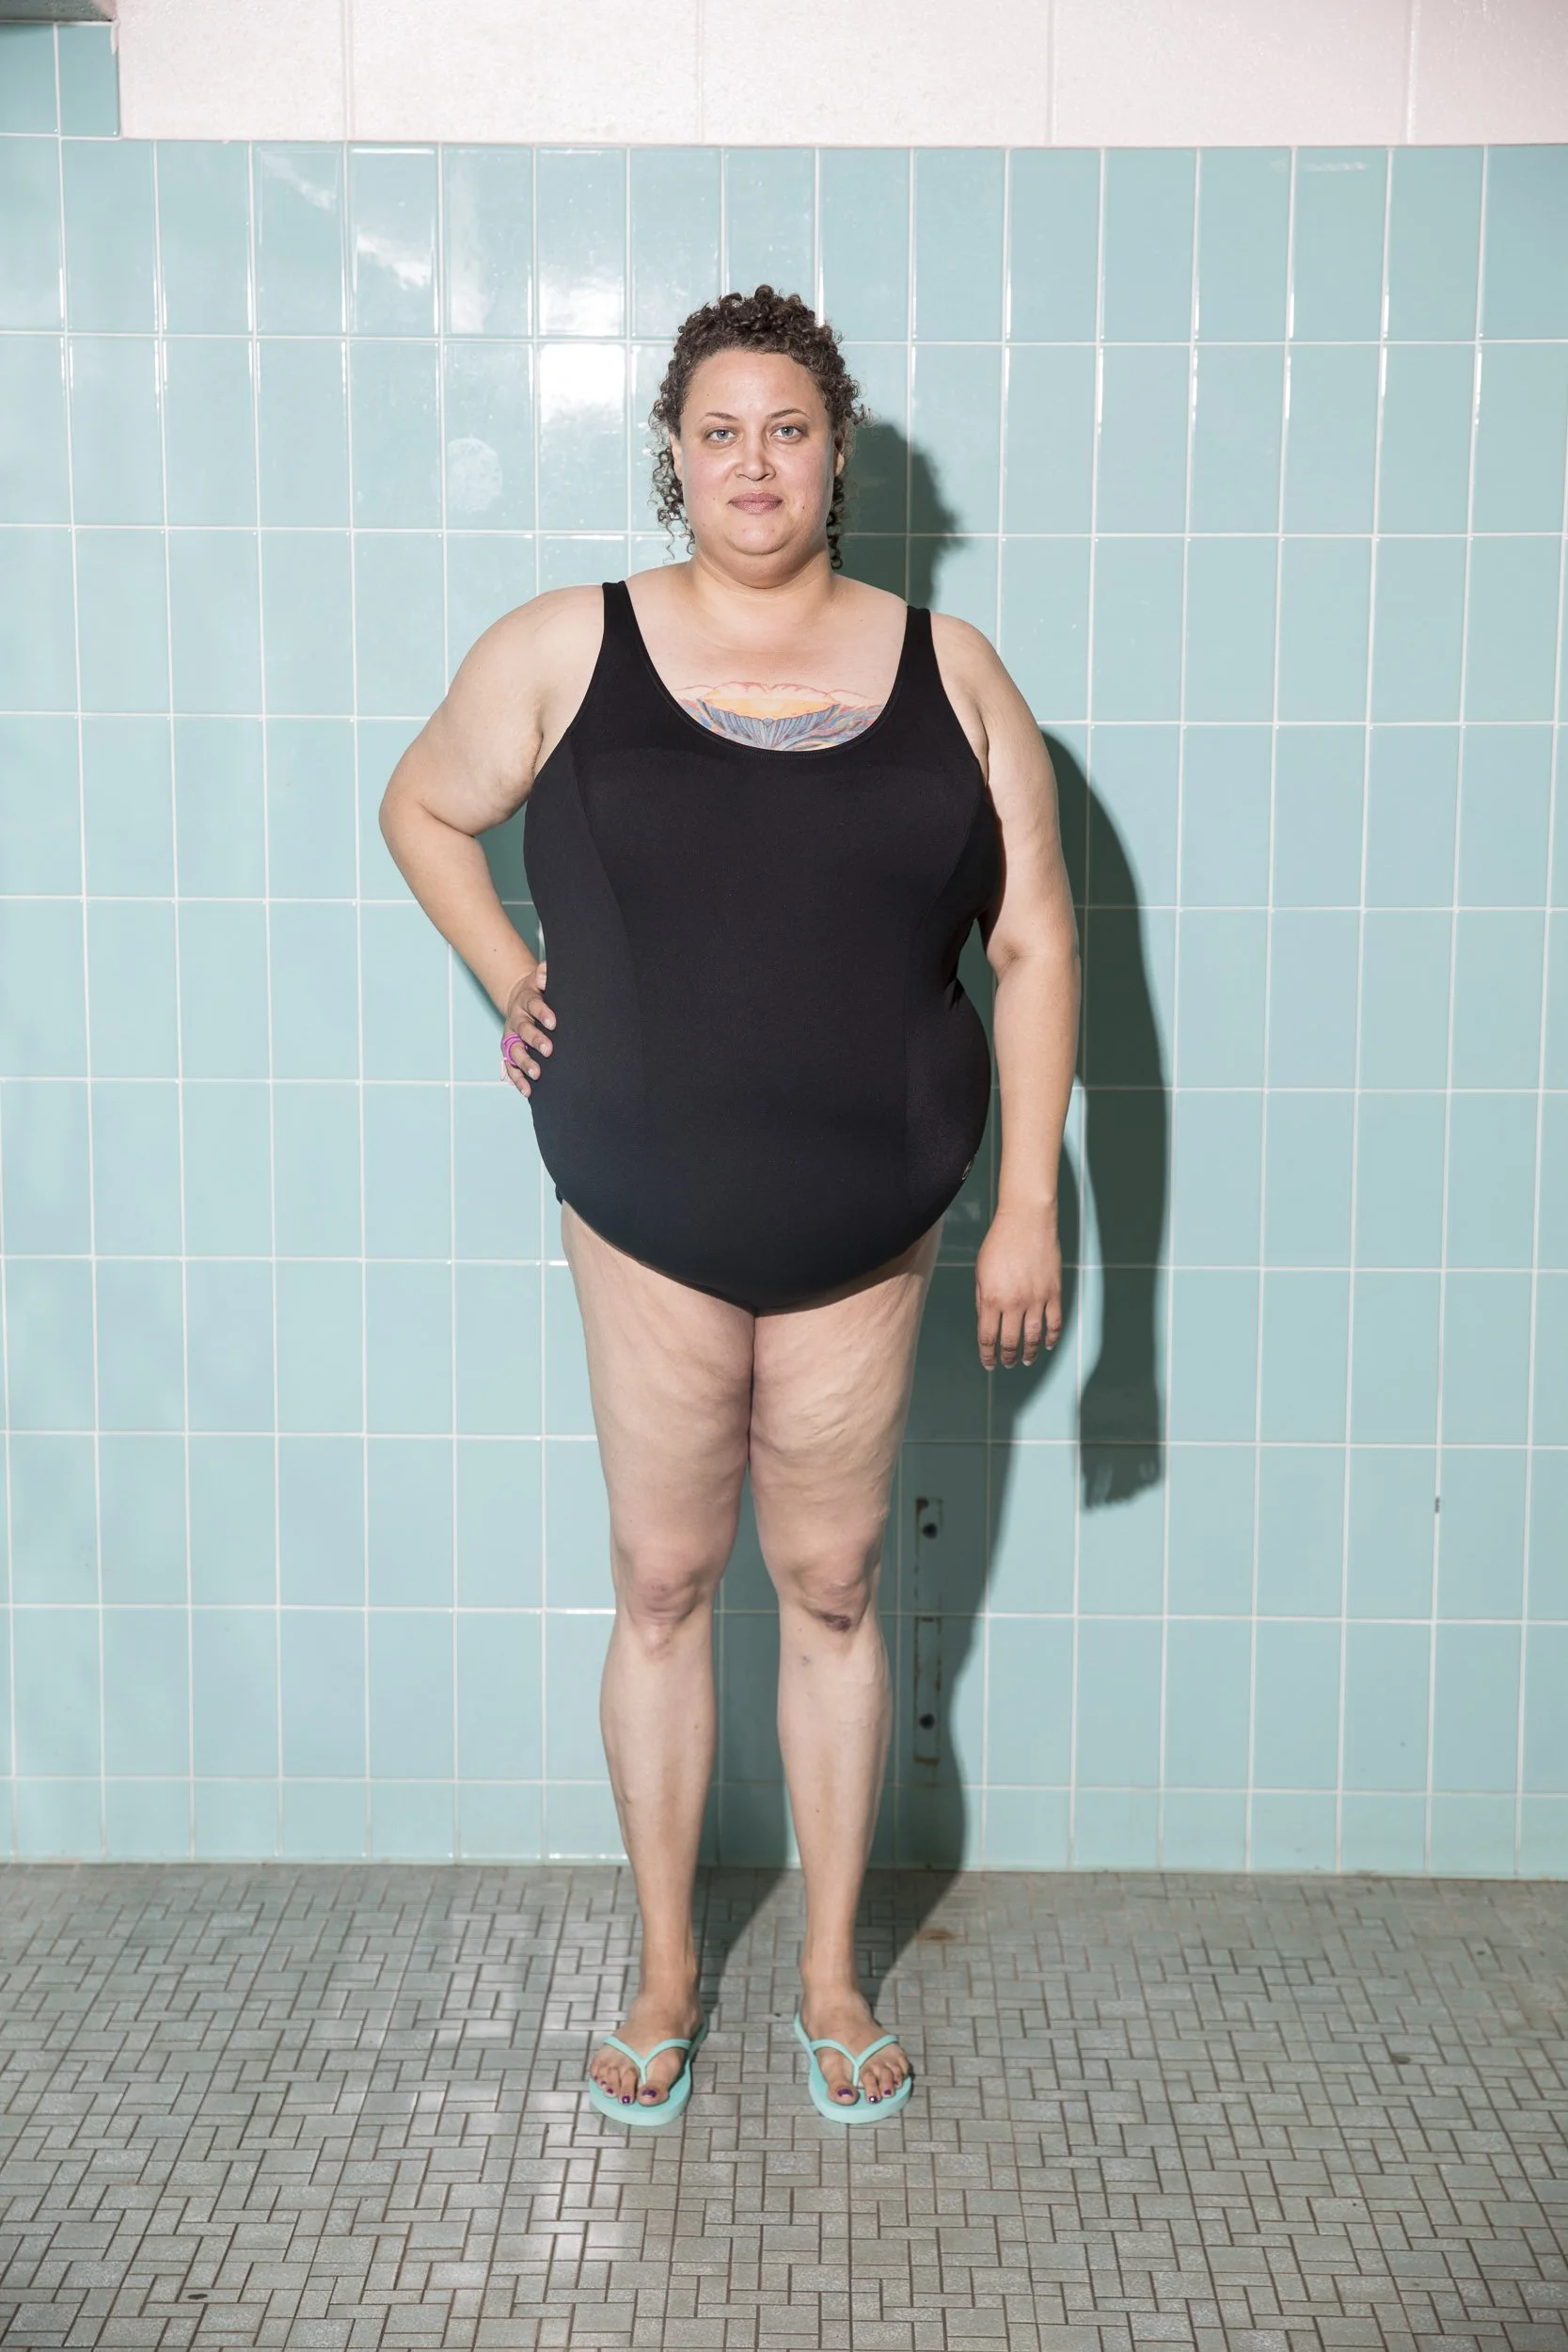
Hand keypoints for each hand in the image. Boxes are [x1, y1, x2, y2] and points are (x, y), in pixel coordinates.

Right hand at [500, 960, 554, 1096]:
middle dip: (535, 1040)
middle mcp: (517, 1019)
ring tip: (536, 1074)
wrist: (520, 995)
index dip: (543, 1013)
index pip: (534, 1005)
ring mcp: (512, 1037)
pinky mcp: (510, 1050)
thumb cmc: (538, 989)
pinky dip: (517, 1079)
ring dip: (524, 1063)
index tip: (553, 1023)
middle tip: (549, 1050)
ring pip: (514, 1051)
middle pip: (523, 1030)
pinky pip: (510, 1067)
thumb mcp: (540, 976)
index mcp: (526, 1000)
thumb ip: (545, 973)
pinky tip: (527, 1090)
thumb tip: (545, 975)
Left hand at [975, 1203, 1062, 1369]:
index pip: (988, 1337)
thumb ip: (981, 1300)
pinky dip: (1052, 1338)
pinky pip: (1055, 1323)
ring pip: (1034, 1337)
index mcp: (991, 1298)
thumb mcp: (980, 1272)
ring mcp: (1036, 1298)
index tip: (988, 1363)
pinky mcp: (1054, 1292)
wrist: (1026, 1221)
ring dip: (1029, 1353)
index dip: (987, 1355)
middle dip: (1007, 1357)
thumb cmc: (999, 1243)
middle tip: (1007, 1363)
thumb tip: (985, 1324)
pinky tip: (1048, 1345)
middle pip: (1010, 1342)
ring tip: (1026, 1360)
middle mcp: (1014, 1302)